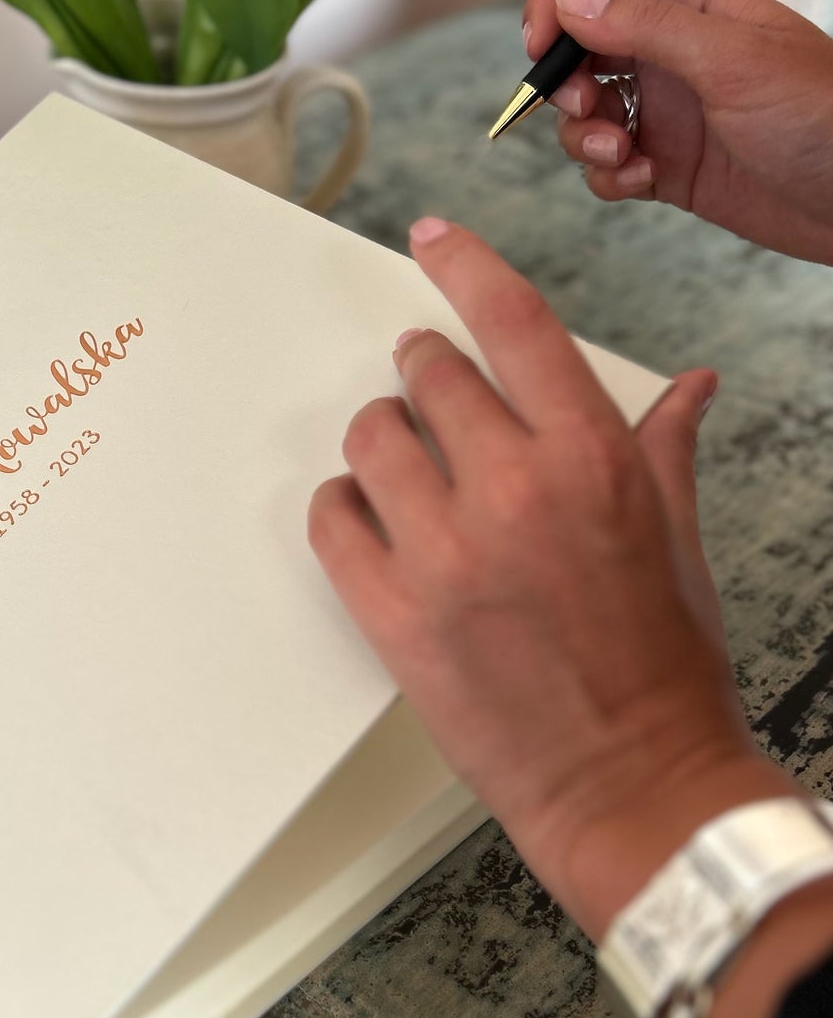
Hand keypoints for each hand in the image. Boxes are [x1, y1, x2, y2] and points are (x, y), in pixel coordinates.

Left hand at [307, 218, 796, 942]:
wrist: (627, 780)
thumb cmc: (662, 661)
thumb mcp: (678, 539)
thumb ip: (663, 448)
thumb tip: (689, 383)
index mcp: (589, 458)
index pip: (513, 324)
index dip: (466, 267)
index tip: (431, 237)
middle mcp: (510, 490)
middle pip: (425, 375)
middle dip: (421, 372)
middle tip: (424, 390)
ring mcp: (440, 554)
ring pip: (367, 440)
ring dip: (378, 439)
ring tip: (401, 467)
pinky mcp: (389, 612)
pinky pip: (329, 518)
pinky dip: (340, 507)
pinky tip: (365, 519)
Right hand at [523, 0, 832, 266]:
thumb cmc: (821, 117)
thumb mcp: (731, 59)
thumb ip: (646, 27)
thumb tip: (572, 5)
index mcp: (693, 10)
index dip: (559, 8)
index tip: (537, 48)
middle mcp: (673, 58)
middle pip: (582, 57)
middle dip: (567, 87)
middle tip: (586, 110)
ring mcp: (667, 115)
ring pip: (586, 119)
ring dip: (585, 141)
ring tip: (624, 155)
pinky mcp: (665, 168)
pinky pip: (607, 169)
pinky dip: (610, 178)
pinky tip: (644, 182)